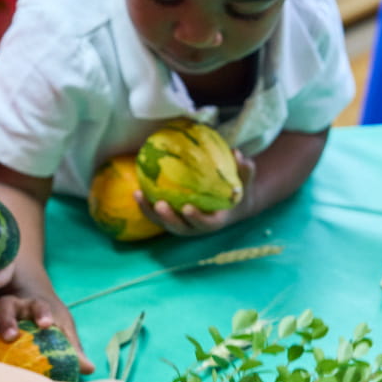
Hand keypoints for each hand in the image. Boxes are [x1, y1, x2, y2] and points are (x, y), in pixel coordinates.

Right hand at [0, 290, 95, 374]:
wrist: (25, 301)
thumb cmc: (49, 318)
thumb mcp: (63, 327)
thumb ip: (73, 347)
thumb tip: (89, 369)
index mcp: (35, 304)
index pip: (40, 306)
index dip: (42, 313)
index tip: (47, 324)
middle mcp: (13, 306)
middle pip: (6, 307)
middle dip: (7, 320)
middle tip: (11, 336)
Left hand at [135, 150, 255, 235]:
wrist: (231, 207)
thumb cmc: (237, 193)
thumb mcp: (245, 182)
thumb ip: (244, 170)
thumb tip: (237, 153)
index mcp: (216, 221)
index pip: (205, 224)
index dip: (196, 218)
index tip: (187, 208)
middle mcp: (197, 227)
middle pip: (181, 228)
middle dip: (169, 219)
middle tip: (160, 204)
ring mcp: (184, 225)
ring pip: (164, 223)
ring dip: (150, 212)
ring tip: (139, 194)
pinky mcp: (173, 219)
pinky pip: (157, 215)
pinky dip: (146, 205)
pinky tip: (136, 190)